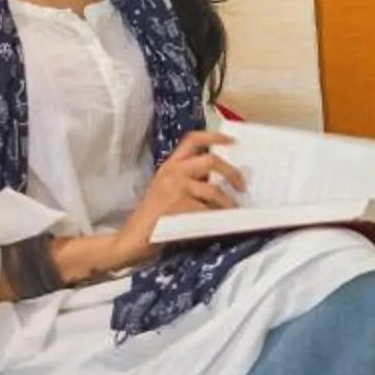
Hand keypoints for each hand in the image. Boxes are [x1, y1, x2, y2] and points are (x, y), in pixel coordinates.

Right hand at [103, 130, 245, 271]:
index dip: (214, 137)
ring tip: (232, 210)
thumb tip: (220, 179)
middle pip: (210, 161)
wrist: (132, 238)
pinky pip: (207, 210)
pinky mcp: (178, 208)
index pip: (192, 140)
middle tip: (241, 185)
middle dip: (232, 172)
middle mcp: (172, 172)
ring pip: (212, 190)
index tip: (232, 141)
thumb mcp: (166, 189)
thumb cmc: (152, 217)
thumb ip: (187, 180)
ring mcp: (175, 189)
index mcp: (170, 165)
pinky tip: (218, 223)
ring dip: (227, 202)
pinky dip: (217, 217)